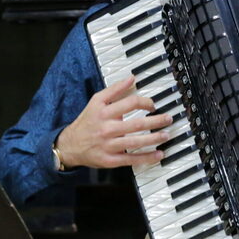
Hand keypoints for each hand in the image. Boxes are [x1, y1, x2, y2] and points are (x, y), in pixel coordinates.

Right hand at [55, 75, 172, 168]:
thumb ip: (115, 89)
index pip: (130, 103)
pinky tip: (158, 154)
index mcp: (105, 112)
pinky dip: (147, 157)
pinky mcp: (110, 160)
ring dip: (154, 139)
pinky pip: (131, 159)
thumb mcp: (97, 101)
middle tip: (168, 119)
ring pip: (136, 142)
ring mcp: (109, 145)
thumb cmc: (87, 122)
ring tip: (166, 135)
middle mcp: (107, 128)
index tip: (153, 105)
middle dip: (156, 121)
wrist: (70, 145)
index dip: (146, 102)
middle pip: (137, 124)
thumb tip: (132, 78)